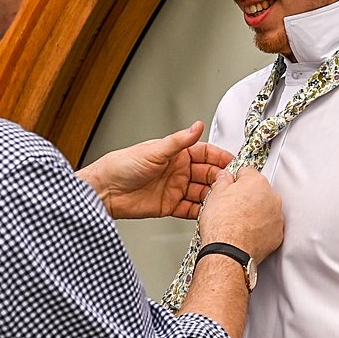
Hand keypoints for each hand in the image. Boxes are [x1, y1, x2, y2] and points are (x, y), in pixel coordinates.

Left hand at [78, 121, 232, 219]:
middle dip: (220, 178)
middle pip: (207, 174)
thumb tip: (197, 126)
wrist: (104, 191)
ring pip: (201, 192)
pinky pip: (190, 209)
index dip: (220, 157)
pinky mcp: (169, 205)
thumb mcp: (154, 150)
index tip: (234, 163)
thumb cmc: (122, 165)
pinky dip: (200, 211)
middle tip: (231, 184)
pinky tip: (208, 211)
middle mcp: (178, 170)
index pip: (206, 153)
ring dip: (212, 196)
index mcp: (177, 154)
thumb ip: (179, 141)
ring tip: (223, 199)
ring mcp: (175, 188)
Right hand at [198, 165, 284, 261]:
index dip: (236, 180)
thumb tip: (224, 177)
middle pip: (259, 191)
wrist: (229, 251)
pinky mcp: (278, 234)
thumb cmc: (222, 224)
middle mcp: (271, 197)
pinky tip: (247, 233)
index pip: (247, 172)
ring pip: (266, 209)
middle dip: (248, 197)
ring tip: (239, 222)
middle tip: (232, 207)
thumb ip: (222, 181)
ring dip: (256, 213)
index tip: (230, 187)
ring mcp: (277, 216)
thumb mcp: (215, 195)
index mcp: (256, 182)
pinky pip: (270, 226)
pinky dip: (261, 229)